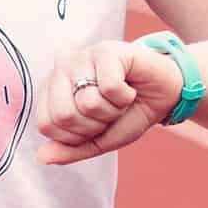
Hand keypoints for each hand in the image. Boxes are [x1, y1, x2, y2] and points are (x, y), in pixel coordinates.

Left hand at [35, 39, 183, 166]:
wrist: (164, 95)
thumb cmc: (129, 113)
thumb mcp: (99, 140)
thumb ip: (70, 149)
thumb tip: (42, 157)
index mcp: (51, 90)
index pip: (46, 125)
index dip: (77, 136)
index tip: (95, 124)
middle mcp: (61, 69)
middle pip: (63, 116)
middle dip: (94, 125)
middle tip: (109, 110)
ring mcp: (82, 56)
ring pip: (87, 103)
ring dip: (112, 110)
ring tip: (120, 97)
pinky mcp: (106, 49)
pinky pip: (109, 88)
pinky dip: (125, 97)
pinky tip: (129, 86)